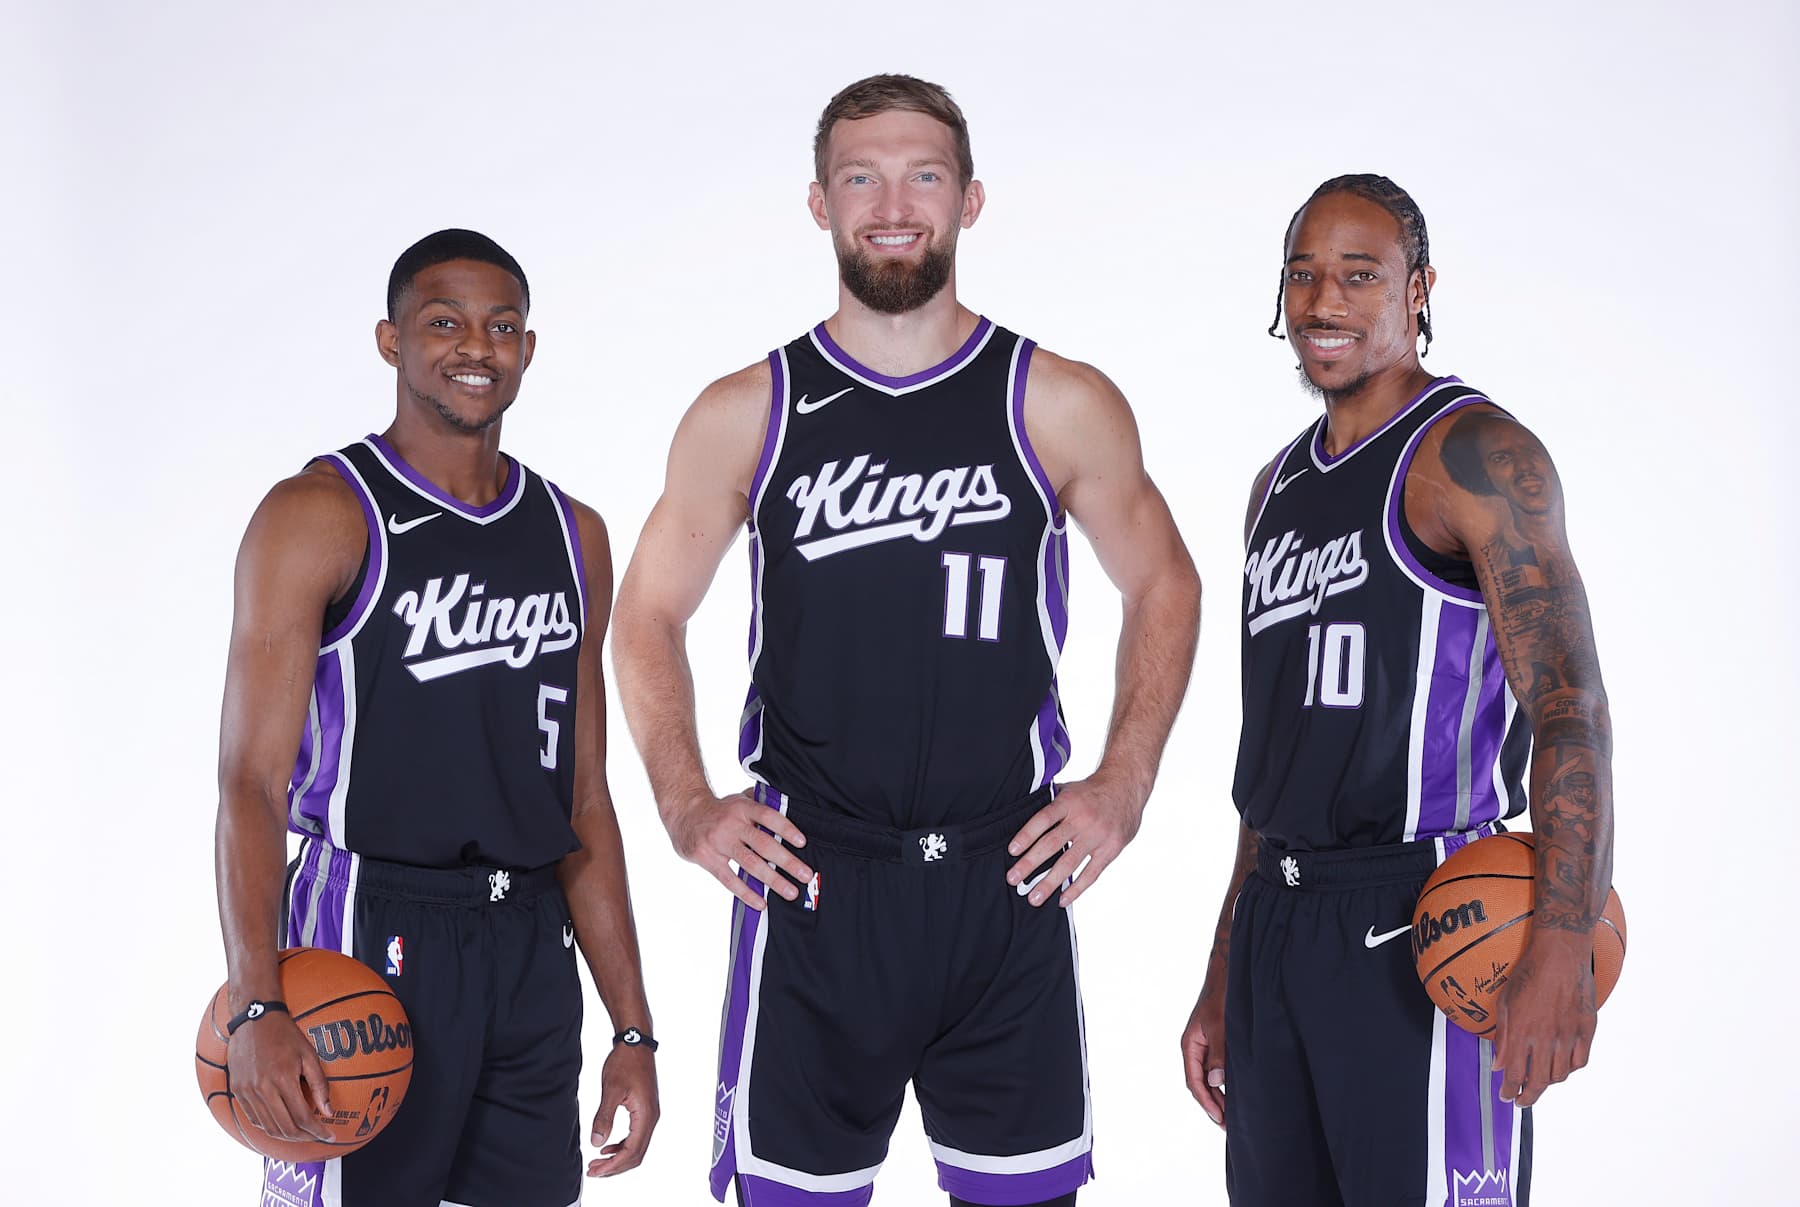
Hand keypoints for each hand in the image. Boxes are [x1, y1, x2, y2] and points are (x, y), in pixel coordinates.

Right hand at [226, 1012, 333, 1142]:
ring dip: (287, 1136)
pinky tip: (282, 1124)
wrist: (254, 1020)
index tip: (330, 1136)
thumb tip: (328, 1112)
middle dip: (305, 1137)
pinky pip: (254, 1119)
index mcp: (283, 1079)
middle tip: (318, 1136)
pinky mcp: (238, 1092)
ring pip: (268, 1127)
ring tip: (303, 1133)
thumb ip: (319, 1085)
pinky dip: (269, 1127)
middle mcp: (263, 1089)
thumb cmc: (285, 1035)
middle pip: (285, 1128)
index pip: (303, 1117)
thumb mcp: (309, 1055)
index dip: (318, 1131)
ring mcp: (247, 1092)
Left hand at [586, 1043, 659, 1177]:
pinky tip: (607, 1146)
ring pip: (637, 1147)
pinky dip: (622, 1146)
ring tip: (598, 1162)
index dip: (612, 1164)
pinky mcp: (645, 1111)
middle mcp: (651, 1118)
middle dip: (615, 1166)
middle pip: (636, 1155)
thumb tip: (596, 1142)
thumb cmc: (626, 1063)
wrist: (636, 1045)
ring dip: (618, 1158)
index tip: (595, 1170)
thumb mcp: (611, 1090)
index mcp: (645, 1115)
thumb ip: (604, 1118)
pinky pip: (636, 1137)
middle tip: (594, 1170)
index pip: (631, 1151)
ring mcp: (649, 1115)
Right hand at [665, 790, 811, 909]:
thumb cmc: (718, 810)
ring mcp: (719, 842)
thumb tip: (789, 807)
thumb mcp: (738, 800)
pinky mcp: (708, 859)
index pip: (768, 817)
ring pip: (750, 863)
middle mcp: (732, 824)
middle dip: (787, 861)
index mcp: (743, 808)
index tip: (802, 843)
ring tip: (790, 892)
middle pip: (763, 844)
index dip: (786, 829)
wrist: (683, 813)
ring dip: (772, 880)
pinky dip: (746, 893)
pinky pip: (729, 879)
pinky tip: (760, 903)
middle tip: (806, 875)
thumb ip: (760, 804)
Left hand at [1004, 774, 1145, 907]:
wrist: (1126, 786)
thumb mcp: (1069, 789)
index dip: (1026, 836)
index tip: (1011, 851)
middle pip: (1052, 844)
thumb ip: (1048, 803)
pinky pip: (1091, 873)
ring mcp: (1097, 836)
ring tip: (1034, 898)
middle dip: (1030, 864)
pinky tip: (1062, 900)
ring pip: (1069, 863)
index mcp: (1068, 801)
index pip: (1042, 819)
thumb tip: (1020, 815)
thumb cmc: (1091, 791)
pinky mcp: (1110, 849)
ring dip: (1050, 882)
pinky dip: (1076, 888)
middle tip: (1013, 880)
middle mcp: (1082, 819)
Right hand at [1182, 975, 1226, 1128]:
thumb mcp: (1220, 1026)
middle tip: (1228, 1125)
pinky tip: (1233, 1092)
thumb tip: (1215, 1081)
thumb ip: (1217, 1053)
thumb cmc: (1220, 997)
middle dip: (1212, 1105)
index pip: (1194, 1082)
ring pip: (1207, 1078)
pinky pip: (1215, 1069)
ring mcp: (1204, 1046)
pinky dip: (1222, 1084)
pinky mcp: (1215, 1043)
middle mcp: (1194, 1048)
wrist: (1226, 975)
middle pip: (1199, 1084)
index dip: (1207, 1102)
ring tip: (1231, 1115)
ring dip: (1217, 1096)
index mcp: (1190, 1045)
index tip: (1220, 1118)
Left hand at [1491, 930, 1595, 1106]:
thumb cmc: (1528, 974)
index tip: (1507, 1097)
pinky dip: (1570, 1069)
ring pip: (1561, 1074)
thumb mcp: (1505, 1002)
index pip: (1515, 1074)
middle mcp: (1546, 1037)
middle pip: (1539, 1081)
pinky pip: (1580, 1060)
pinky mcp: (1587, 1029)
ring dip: (1548, 1083)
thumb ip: (1502, 1036)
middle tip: (1522, 1100)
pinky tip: (1562, 1066)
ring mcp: (1569, 1034)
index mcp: (1522, 1031)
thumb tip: (1499, 1065)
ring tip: (1539, 1082)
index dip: (1510, 1090)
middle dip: (1528, 1096)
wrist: (1560, 954)